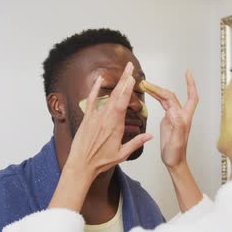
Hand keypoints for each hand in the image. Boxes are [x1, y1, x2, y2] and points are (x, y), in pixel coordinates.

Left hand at [48, 62, 152, 211]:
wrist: (81, 165)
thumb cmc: (101, 161)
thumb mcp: (122, 154)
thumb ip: (136, 143)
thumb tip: (150, 135)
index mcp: (115, 126)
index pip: (123, 103)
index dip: (128, 89)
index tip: (133, 77)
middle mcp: (105, 118)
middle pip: (117, 95)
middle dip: (124, 79)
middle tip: (130, 67)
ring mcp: (95, 117)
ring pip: (107, 96)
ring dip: (116, 83)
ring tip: (123, 72)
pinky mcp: (87, 118)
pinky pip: (91, 100)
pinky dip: (95, 89)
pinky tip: (100, 79)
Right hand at [143, 70, 198, 169]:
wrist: (174, 161)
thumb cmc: (176, 154)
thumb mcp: (176, 141)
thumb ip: (177, 125)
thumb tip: (173, 111)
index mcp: (184, 117)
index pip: (191, 96)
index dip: (190, 84)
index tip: (187, 72)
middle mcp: (180, 114)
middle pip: (171, 96)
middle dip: (160, 88)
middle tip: (146, 83)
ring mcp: (174, 116)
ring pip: (166, 99)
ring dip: (157, 91)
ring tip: (145, 85)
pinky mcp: (168, 119)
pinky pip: (163, 104)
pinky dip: (156, 97)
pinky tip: (150, 93)